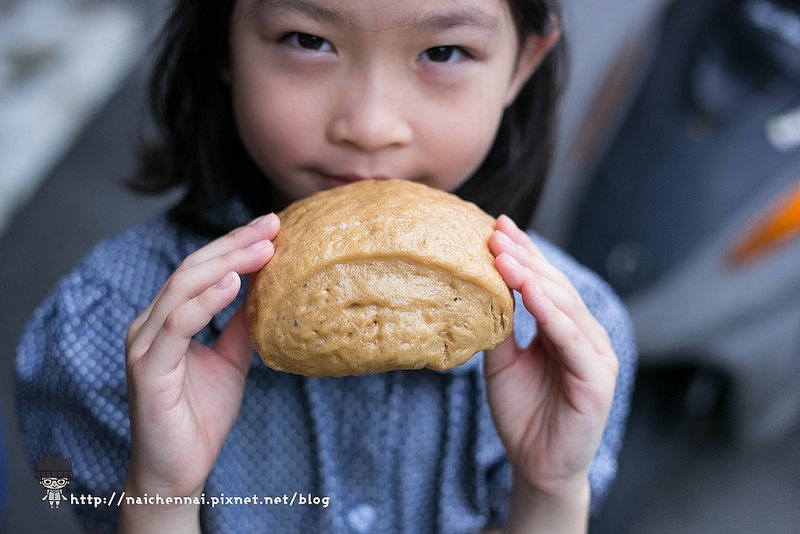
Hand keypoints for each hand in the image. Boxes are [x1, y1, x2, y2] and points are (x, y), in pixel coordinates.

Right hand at [123, 214, 278, 501]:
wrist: (178, 470)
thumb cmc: (200, 416)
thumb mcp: (231, 361)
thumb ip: (241, 327)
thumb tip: (265, 292)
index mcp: (168, 320)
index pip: (202, 270)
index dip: (235, 245)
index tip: (271, 226)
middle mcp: (151, 325)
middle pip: (192, 269)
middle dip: (234, 244)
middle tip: (272, 225)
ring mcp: (145, 345)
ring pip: (182, 288)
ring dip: (226, 263)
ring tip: (263, 248)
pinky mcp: (147, 369)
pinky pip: (177, 326)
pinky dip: (205, 301)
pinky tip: (234, 284)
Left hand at [485, 215, 617, 499]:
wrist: (536, 465)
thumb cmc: (522, 412)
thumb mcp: (502, 362)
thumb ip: (499, 326)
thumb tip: (480, 287)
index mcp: (563, 328)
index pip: (542, 282)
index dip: (522, 254)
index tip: (496, 226)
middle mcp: (584, 335)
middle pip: (554, 287)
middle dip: (524, 257)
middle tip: (495, 231)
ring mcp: (595, 355)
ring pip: (564, 307)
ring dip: (534, 279)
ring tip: (505, 255)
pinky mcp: (598, 379)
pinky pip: (572, 340)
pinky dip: (552, 315)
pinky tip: (530, 293)